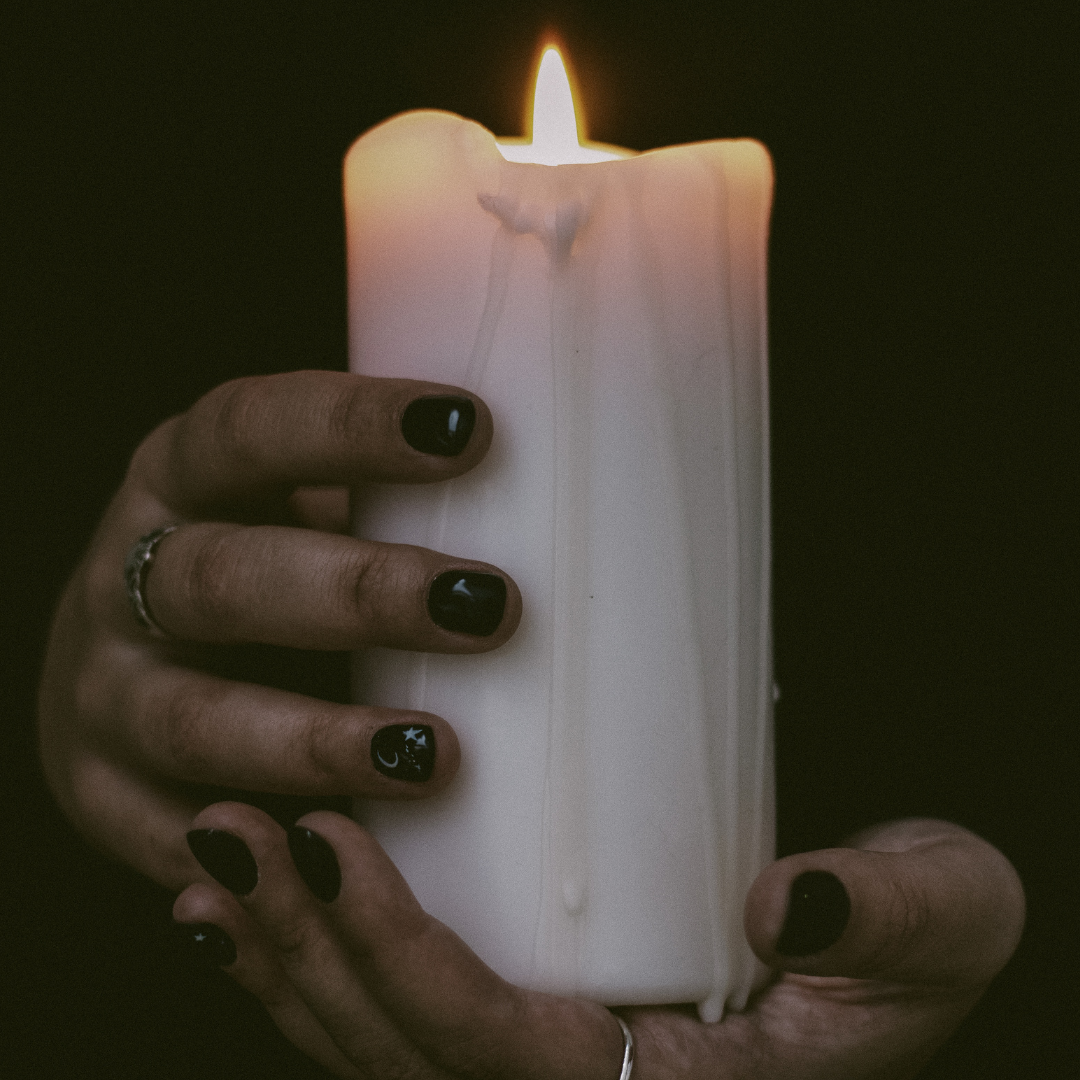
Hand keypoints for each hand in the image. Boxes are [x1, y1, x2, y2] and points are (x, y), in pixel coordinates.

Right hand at [38, 371, 519, 889]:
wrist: (112, 663)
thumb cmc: (252, 567)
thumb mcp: (286, 507)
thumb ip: (376, 502)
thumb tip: (553, 500)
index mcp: (180, 477)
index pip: (249, 429)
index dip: (351, 427)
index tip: (471, 429)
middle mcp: (124, 578)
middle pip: (226, 578)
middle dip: (361, 594)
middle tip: (488, 608)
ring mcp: (103, 695)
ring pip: (197, 722)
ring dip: (317, 742)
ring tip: (435, 754)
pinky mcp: (104, 798)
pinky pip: (175, 840)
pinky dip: (258, 855)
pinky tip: (341, 858)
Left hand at [174, 809, 1022, 1079]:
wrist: (894, 936)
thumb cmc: (911, 934)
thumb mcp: (942, 911)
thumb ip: (888, 912)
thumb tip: (783, 910)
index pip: (502, 1060)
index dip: (405, 967)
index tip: (333, 847)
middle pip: (405, 1057)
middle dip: (306, 949)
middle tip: (236, 831)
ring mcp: (546, 1070)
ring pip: (376, 1046)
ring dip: (284, 952)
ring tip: (219, 855)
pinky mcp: (525, 1023)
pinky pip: (389, 1023)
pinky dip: (310, 965)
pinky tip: (249, 907)